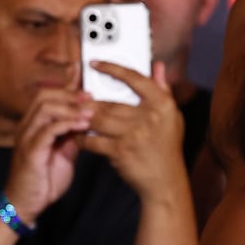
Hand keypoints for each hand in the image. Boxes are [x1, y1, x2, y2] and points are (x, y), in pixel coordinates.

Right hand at [3, 88, 96, 219]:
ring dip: (70, 108)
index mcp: (33, 126)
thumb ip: (72, 136)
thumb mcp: (64, 154)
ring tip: (90, 112)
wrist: (26, 204)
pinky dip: (67, 125)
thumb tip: (87, 122)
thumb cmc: (43, 181)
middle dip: (69, 94)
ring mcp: (26, 138)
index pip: (46, 96)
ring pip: (45, 109)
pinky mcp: (30, 152)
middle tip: (90, 98)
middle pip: (44, 96)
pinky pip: (48, 131)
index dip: (66, 87)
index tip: (87, 86)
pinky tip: (82, 126)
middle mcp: (27, 128)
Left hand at [79, 62, 187, 202]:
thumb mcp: (171, 116)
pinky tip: (77, 135)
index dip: (112, 68)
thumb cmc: (167, 146)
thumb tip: (158, 65)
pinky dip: (83, 138)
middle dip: (90, 100)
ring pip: (98, 119)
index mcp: (162, 104)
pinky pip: (93, 140)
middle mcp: (149, 116)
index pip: (135, 78)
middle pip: (110, 101)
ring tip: (72, 114)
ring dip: (83, 117)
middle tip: (75, 96)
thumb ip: (163, 89)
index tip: (94, 63)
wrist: (165, 181)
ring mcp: (134, 134)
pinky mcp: (120, 151)